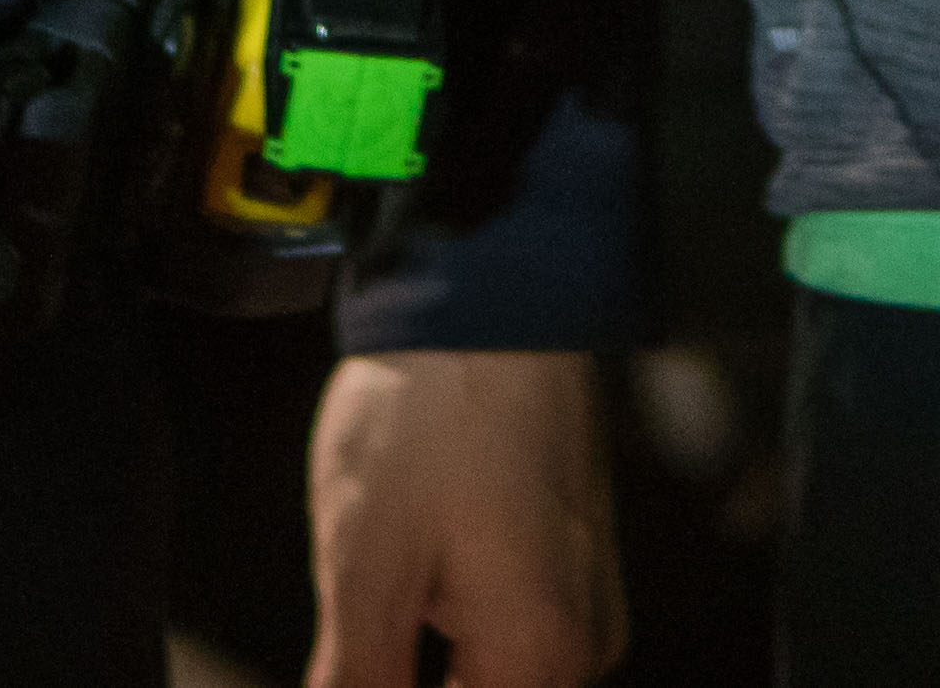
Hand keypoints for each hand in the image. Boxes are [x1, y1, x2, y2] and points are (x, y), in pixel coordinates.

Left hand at [305, 344, 621, 687]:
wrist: (496, 291)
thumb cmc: (435, 410)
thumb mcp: (366, 565)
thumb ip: (356, 681)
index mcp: (541, 661)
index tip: (354, 664)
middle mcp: (583, 643)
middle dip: (400, 673)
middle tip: (363, 633)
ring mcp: (584, 597)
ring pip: (494, 673)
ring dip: (424, 662)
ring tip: (379, 607)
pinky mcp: (571, 556)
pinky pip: (513, 632)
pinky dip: (453, 636)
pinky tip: (407, 591)